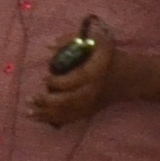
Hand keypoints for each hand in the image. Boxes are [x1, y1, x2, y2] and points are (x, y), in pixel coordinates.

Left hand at [31, 37, 159, 127]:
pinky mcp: (90, 111)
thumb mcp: (96, 42)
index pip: (73, 81)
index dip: (57, 81)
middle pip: (68, 101)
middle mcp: (92, 92)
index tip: (45, 77)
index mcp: (93, 74)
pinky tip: (40, 119)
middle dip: (48, 101)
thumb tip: (47, 47)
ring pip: (67, 113)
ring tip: (29, 112)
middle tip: (31, 98)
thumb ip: (71, 40)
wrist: (131, 77)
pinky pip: (71, 118)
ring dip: (46, 114)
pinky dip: (54, 119)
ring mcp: (91, 104)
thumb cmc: (110, 56)